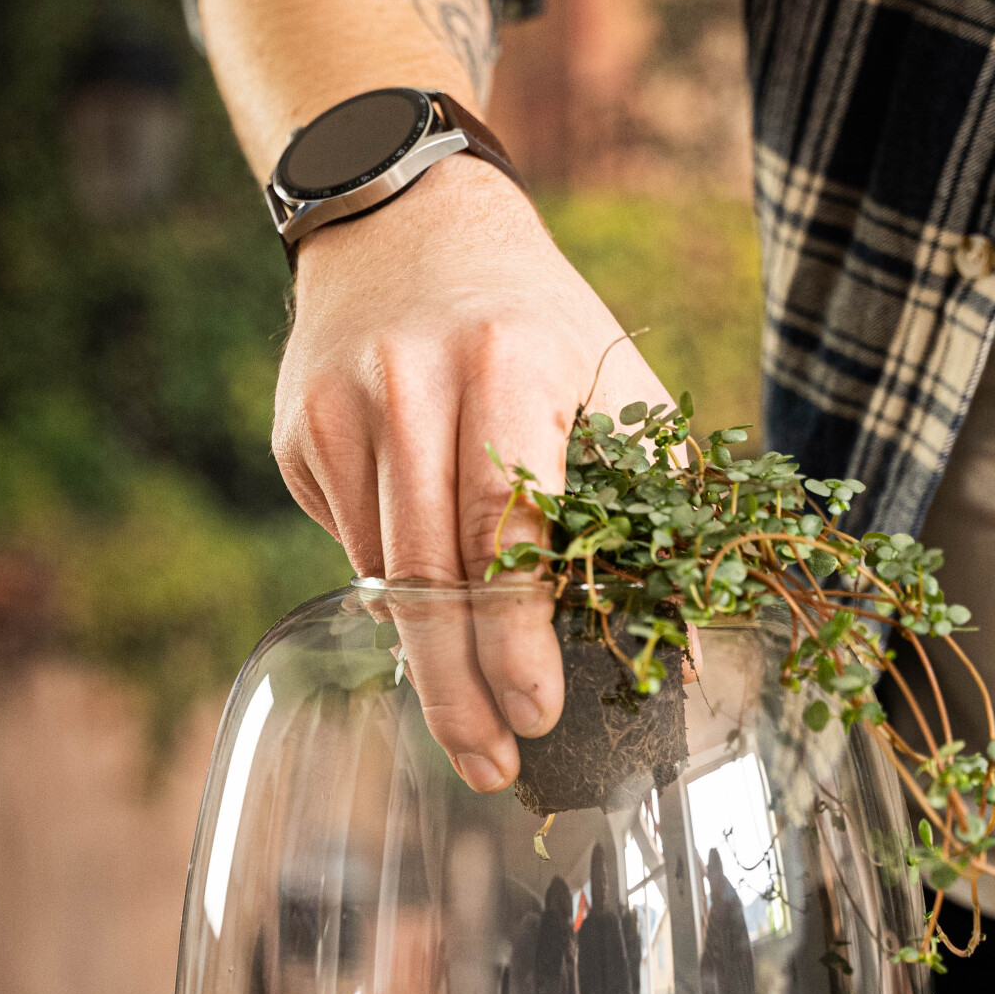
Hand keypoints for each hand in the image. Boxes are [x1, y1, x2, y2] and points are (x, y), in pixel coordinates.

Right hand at [274, 153, 669, 792]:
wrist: (404, 224)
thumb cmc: (533, 322)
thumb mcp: (610, 374)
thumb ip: (654, 481)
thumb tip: (695, 620)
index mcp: (507, 365)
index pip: (505, 525)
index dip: (517, 632)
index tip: (538, 709)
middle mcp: (411, 385)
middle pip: (431, 576)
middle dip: (461, 691)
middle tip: (492, 769)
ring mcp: (341, 411)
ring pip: (386, 576)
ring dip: (429, 662)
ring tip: (472, 728)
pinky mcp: (299, 435)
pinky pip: (351, 546)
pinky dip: (395, 590)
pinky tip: (430, 599)